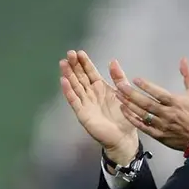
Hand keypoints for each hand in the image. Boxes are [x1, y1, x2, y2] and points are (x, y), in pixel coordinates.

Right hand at [59, 50, 138, 164]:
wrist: (123, 136)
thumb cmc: (124, 116)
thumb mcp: (124, 93)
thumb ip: (118, 78)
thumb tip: (112, 61)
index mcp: (100, 88)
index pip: (90, 72)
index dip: (84, 63)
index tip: (79, 52)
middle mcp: (91, 94)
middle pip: (80, 77)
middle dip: (75, 66)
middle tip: (69, 53)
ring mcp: (85, 103)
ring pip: (75, 86)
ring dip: (69, 75)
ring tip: (63, 63)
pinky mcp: (83, 114)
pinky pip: (74, 101)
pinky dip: (69, 92)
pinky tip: (64, 81)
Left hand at [115, 58, 188, 150]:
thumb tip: (184, 60)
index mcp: (176, 103)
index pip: (159, 94)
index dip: (147, 87)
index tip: (136, 80)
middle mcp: (167, 114)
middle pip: (147, 104)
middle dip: (132, 95)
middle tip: (120, 86)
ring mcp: (162, 125)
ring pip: (142, 114)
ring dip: (129, 105)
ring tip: (119, 95)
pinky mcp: (158, 135)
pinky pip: (142, 126)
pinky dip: (132, 119)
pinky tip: (124, 110)